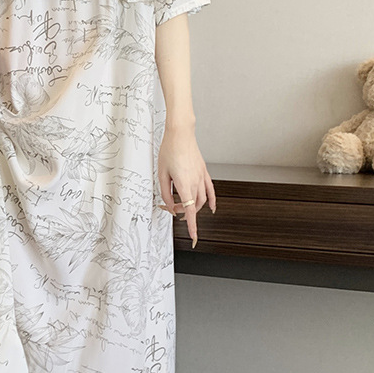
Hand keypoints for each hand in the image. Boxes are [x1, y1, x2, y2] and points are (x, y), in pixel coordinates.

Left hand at [157, 123, 215, 247]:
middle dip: (183, 213)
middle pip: (193, 206)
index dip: (192, 226)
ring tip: (182, 207)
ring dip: (193, 207)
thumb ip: (165, 192)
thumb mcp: (161, 174)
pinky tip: (212, 208)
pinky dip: (211, 200)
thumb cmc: (169, 150)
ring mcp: (201, 177)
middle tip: (171, 209)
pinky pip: (210, 190)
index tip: (193, 238)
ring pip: (201, 200)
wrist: (180, 134)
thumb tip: (170, 205)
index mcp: (184, 184)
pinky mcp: (203, 171)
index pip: (190, 211)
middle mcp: (196, 182)